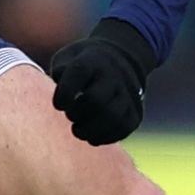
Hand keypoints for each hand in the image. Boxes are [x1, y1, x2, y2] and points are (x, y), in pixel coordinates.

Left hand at [46, 18, 155, 144]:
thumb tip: (59, 78)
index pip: (79, 72)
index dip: (64, 93)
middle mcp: (113, 75)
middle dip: (77, 113)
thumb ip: (60, 69)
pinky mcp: (136, 111)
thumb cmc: (86, 64)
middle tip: (70, 116)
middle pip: (96, 99)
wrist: (123, 60)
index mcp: (92, 61)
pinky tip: (92, 137)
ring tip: (78, 131)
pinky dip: (104, 137)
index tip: (58, 105)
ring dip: (90, 130)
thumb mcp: (70, 57)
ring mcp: (128, 93)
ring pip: (112, 117)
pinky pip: (123, 128)